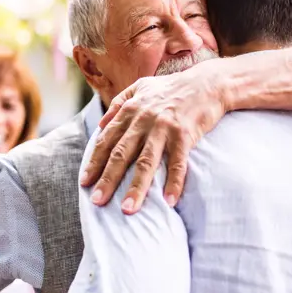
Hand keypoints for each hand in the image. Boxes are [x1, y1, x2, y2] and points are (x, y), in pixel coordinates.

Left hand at [80, 65, 226, 213]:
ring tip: (128, 209)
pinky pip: (178, 162)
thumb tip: (101, 124)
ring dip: (137, 187)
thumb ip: (119, 103)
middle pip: (121, 154)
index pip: (107, 140)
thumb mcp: (140, 87)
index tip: (85, 182)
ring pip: (146, 162)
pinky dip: (174, 182)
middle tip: (97, 201)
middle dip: (108, 179)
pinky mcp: (185, 135)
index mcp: (130, 110)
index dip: (95, 162)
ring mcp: (164, 128)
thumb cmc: (171, 88)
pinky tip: (169, 201)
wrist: (206, 83)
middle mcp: (143, 120)